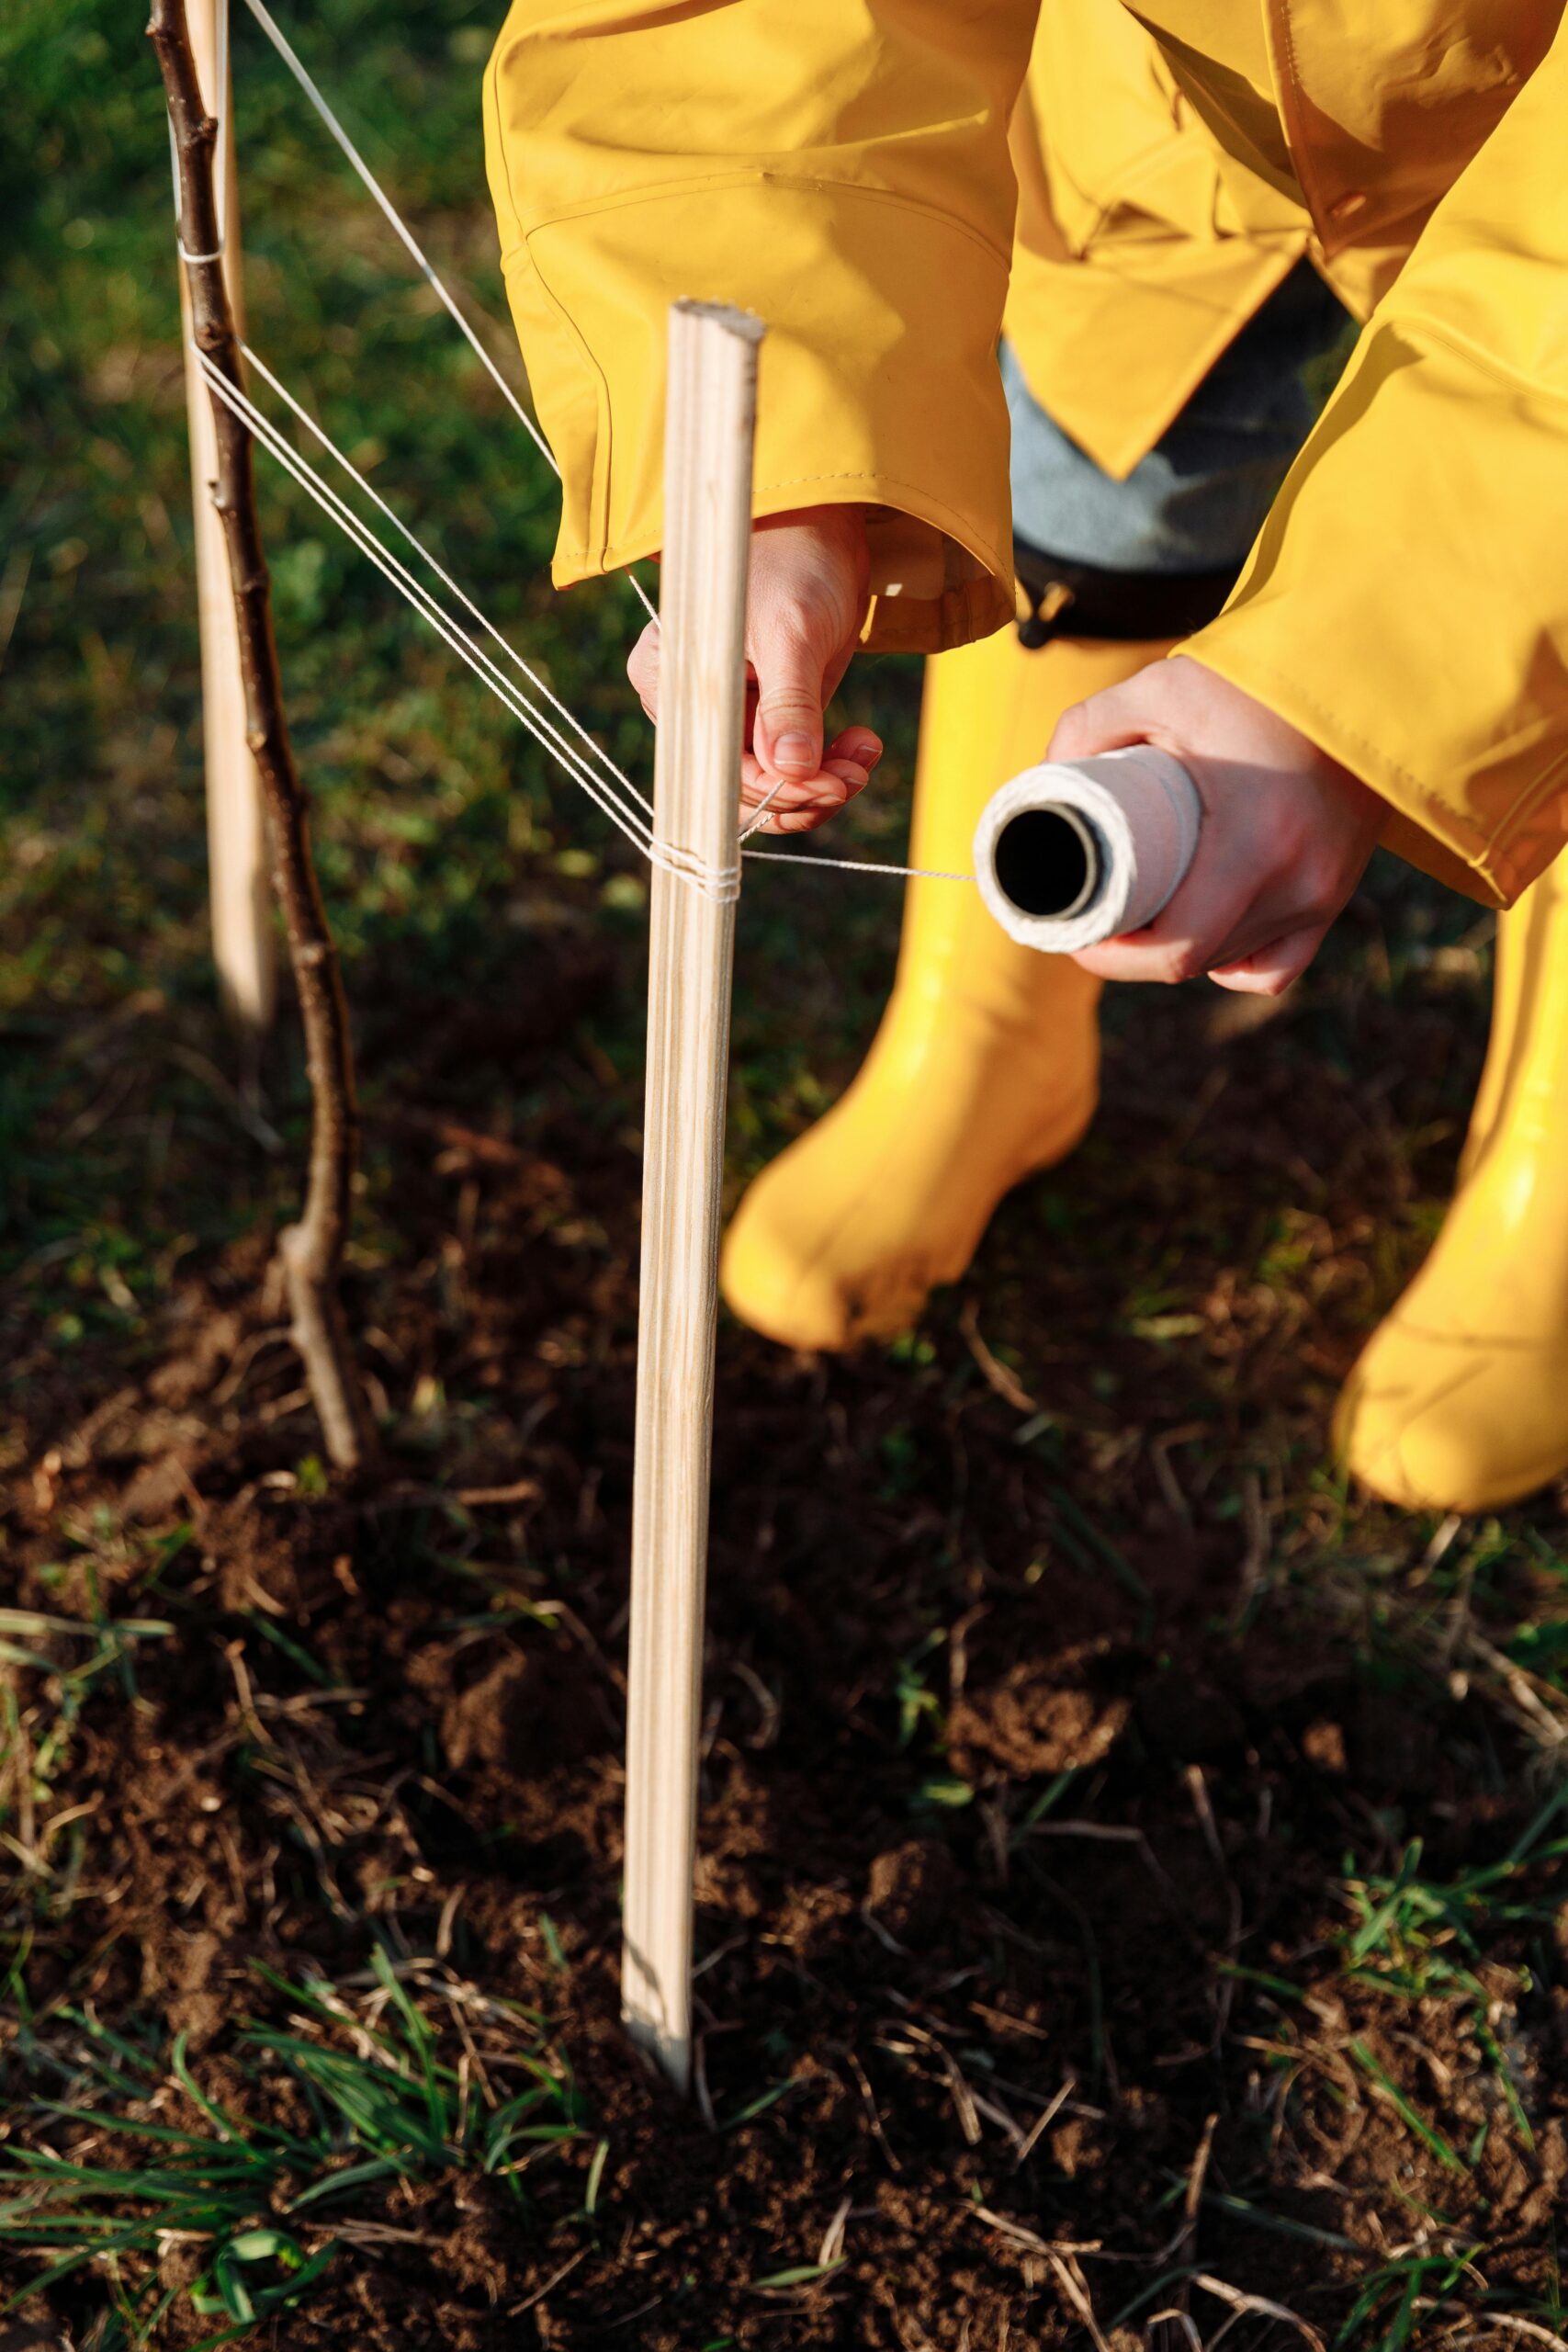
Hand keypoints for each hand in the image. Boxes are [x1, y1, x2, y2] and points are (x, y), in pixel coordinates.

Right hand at [627, 503, 880, 833]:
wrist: (822, 528)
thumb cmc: (794, 559)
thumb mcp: (792, 631)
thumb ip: (788, 704)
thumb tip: (790, 772)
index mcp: (668, 682)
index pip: (715, 766)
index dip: (775, 789)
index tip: (832, 783)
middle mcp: (691, 708)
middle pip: (740, 786)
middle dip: (803, 790)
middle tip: (854, 774)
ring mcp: (729, 716)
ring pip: (769, 785)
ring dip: (821, 784)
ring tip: (862, 755)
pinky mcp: (765, 717)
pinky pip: (789, 766)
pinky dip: (827, 767)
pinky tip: (861, 743)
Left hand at [1049, 654, 1383, 994]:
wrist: (1357, 672)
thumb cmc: (1254, 681)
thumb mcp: (1160, 688)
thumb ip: (1088, 727)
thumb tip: (1043, 783)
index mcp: (1253, 842)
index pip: (1175, 950)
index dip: (1113, 958)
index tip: (1077, 931)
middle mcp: (1296, 882)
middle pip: (1194, 961)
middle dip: (1134, 953)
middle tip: (1095, 919)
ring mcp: (1321, 894)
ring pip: (1228, 962)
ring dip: (1179, 952)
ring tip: (1140, 918)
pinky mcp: (1335, 894)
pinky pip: (1277, 965)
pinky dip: (1233, 961)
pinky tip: (1204, 939)